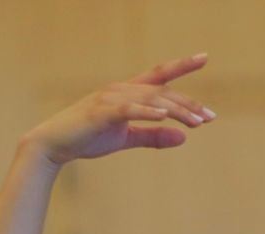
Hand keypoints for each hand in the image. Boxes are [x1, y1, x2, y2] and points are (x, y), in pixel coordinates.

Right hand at [24, 53, 214, 165]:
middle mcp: (121, 90)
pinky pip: (129, 110)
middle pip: (162, 92)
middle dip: (189, 104)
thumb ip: (153, 136)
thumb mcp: (126, 139)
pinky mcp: (102, 112)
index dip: (181, 66)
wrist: (54, 145)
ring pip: (152, 100)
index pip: (159, 76)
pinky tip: (165, 116)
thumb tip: (183, 137)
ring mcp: (111, 99)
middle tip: (210, 117)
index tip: (204, 57)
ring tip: (197, 123)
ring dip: (176, 111)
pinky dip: (148, 112)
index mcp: (127, 93)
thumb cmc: (88, 138)